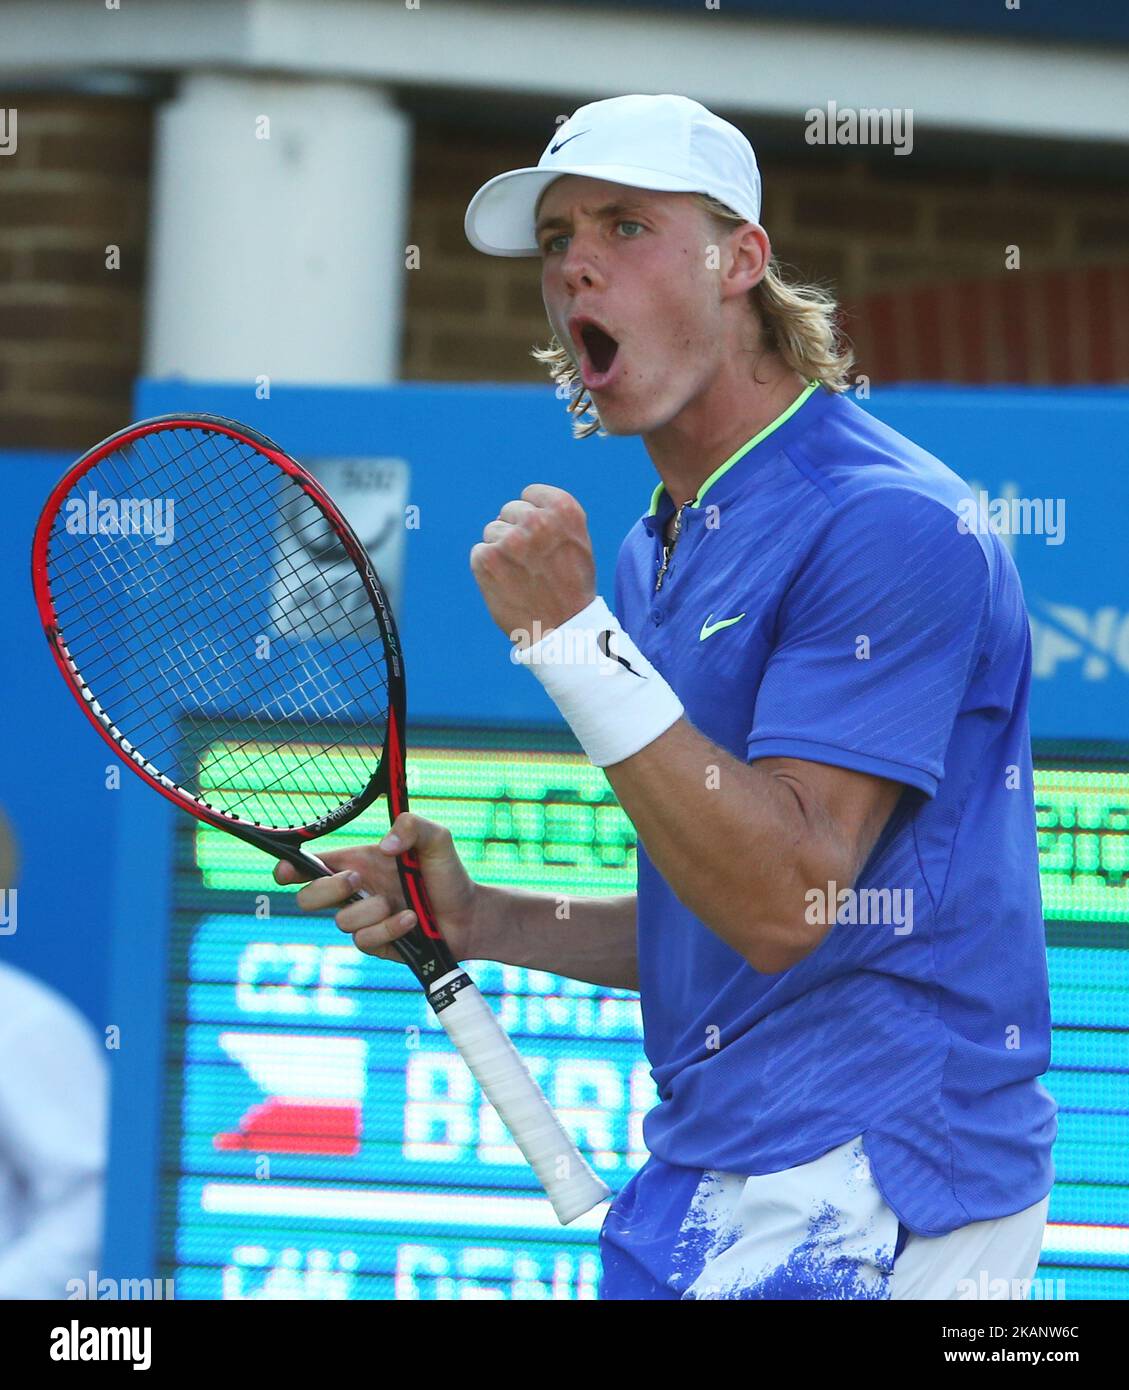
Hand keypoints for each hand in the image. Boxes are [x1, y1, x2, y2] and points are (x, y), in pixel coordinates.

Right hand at [273, 813, 479, 962]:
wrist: (470, 914)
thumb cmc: (447, 873)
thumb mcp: (436, 839)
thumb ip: (413, 826)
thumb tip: (384, 845)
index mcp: (358, 863)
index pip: (311, 865)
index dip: (289, 868)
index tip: (284, 870)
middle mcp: (355, 891)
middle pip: (307, 898)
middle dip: (326, 890)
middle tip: (357, 880)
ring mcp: (363, 919)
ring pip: (340, 922)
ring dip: (371, 911)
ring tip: (402, 904)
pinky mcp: (375, 943)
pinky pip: (363, 940)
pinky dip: (388, 929)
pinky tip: (411, 920)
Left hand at [469, 484, 595, 643]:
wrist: (562, 630)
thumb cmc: (572, 588)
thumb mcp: (578, 543)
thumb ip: (553, 517)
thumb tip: (523, 503)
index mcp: (564, 510)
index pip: (530, 494)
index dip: (534, 517)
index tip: (542, 539)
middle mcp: (537, 520)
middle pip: (509, 511)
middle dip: (516, 533)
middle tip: (533, 562)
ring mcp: (510, 539)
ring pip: (492, 532)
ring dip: (501, 551)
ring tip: (522, 575)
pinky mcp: (486, 559)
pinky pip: (479, 552)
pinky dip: (488, 568)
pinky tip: (507, 584)